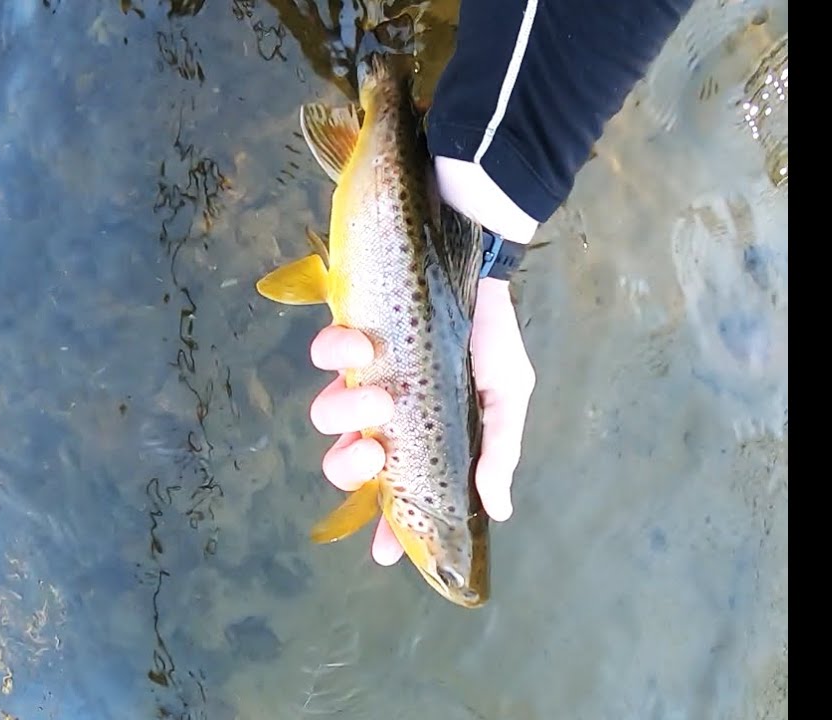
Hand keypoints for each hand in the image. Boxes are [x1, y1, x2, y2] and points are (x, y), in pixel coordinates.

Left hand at [308, 277, 535, 565]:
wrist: (480, 268)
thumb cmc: (493, 337)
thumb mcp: (507, 396)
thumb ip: (498, 450)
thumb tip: (500, 509)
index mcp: (421, 440)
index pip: (396, 494)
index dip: (387, 528)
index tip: (385, 552)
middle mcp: (385, 417)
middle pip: (344, 463)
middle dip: (351, 469)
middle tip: (377, 451)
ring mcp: (361, 378)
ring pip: (327, 415)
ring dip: (348, 411)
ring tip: (383, 393)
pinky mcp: (347, 335)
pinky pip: (324, 356)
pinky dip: (337, 354)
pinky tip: (365, 346)